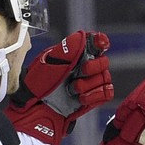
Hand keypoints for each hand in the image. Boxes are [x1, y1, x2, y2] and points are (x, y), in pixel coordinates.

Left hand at [5, 30, 112, 144]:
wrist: (37, 107)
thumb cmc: (39, 82)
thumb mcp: (48, 62)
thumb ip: (67, 49)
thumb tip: (82, 36)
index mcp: (77, 52)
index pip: (96, 41)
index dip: (100, 41)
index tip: (100, 44)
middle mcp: (88, 65)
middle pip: (104, 61)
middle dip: (93, 68)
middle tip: (79, 73)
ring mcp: (93, 81)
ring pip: (105, 78)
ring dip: (88, 85)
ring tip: (72, 90)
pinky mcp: (96, 97)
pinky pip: (107, 93)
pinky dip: (94, 96)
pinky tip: (80, 98)